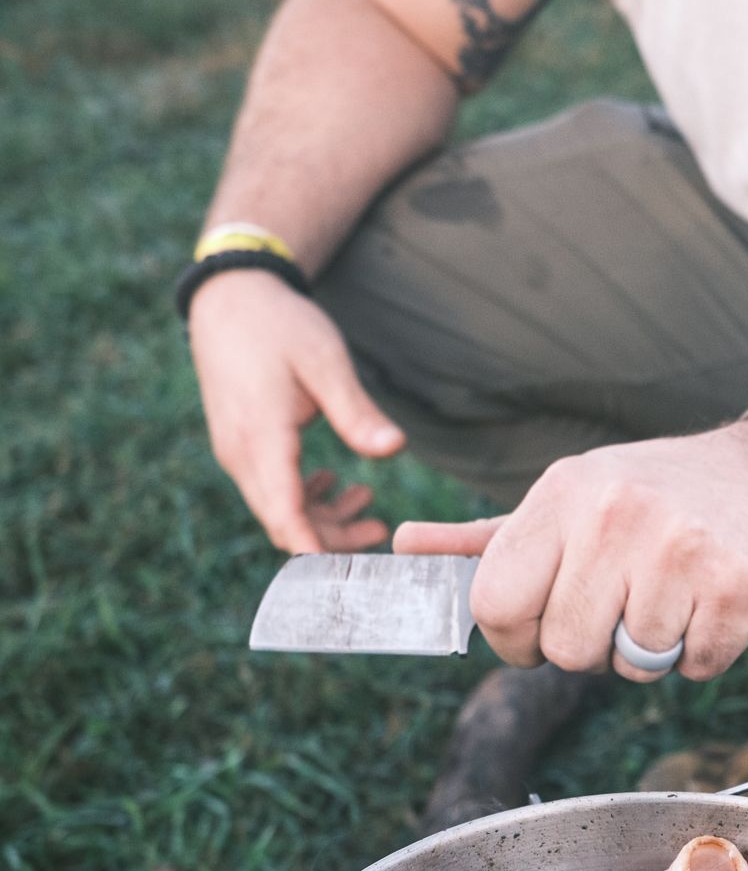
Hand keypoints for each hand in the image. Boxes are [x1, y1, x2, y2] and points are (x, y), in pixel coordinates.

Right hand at [189, 270, 404, 551]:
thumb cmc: (279, 324)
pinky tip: (336, 484)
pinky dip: (304, 497)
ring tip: (369, 504)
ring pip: (278, 510)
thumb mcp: (326, 361)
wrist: (229, 297)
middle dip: (330, 539)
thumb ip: (357, 411)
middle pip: (283, 523)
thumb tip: (394, 449)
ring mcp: (237, 453)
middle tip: (381, 531)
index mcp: (261, 438)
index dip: (316, 551)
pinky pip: (271, 490)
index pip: (284, 516)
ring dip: (321, 518)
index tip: (351, 574)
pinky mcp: (241, 447)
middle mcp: (241, 454)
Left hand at [394, 422, 747, 680]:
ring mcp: (681, 551)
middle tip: (630, 602)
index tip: (543, 633)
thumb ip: (490, 538)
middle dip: (597, 645)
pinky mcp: (738, 587)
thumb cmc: (663, 494)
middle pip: (568, 650)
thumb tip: (402, 546)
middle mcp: (616, 516)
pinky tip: (718, 600)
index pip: (496, 604)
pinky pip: (696, 666)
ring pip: (634, 665)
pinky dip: (707, 650)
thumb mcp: (573, 499)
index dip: (515, 640)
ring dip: (657, 648)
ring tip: (680, 591)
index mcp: (564, 495)